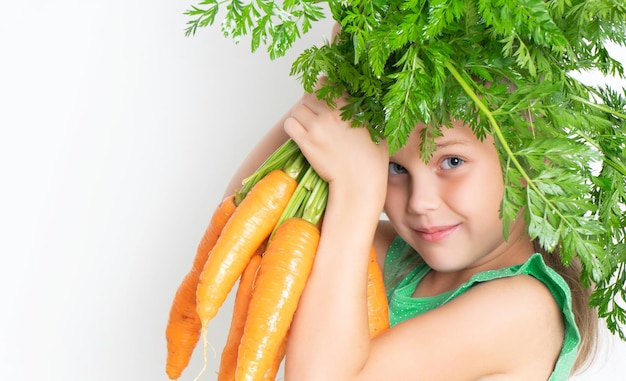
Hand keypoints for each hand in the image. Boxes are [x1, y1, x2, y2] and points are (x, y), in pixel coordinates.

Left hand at [284, 78, 387, 195]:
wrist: (359, 182)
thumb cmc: (372, 161)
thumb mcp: (377, 130)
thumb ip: (368, 114)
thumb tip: (364, 104)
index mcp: (349, 107)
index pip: (329, 83)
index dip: (324, 88)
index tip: (325, 97)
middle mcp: (331, 113)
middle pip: (309, 95)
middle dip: (310, 103)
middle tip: (314, 115)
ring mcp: (317, 127)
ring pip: (297, 108)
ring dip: (300, 115)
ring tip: (307, 125)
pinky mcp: (306, 142)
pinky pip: (289, 124)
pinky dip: (292, 127)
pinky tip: (300, 134)